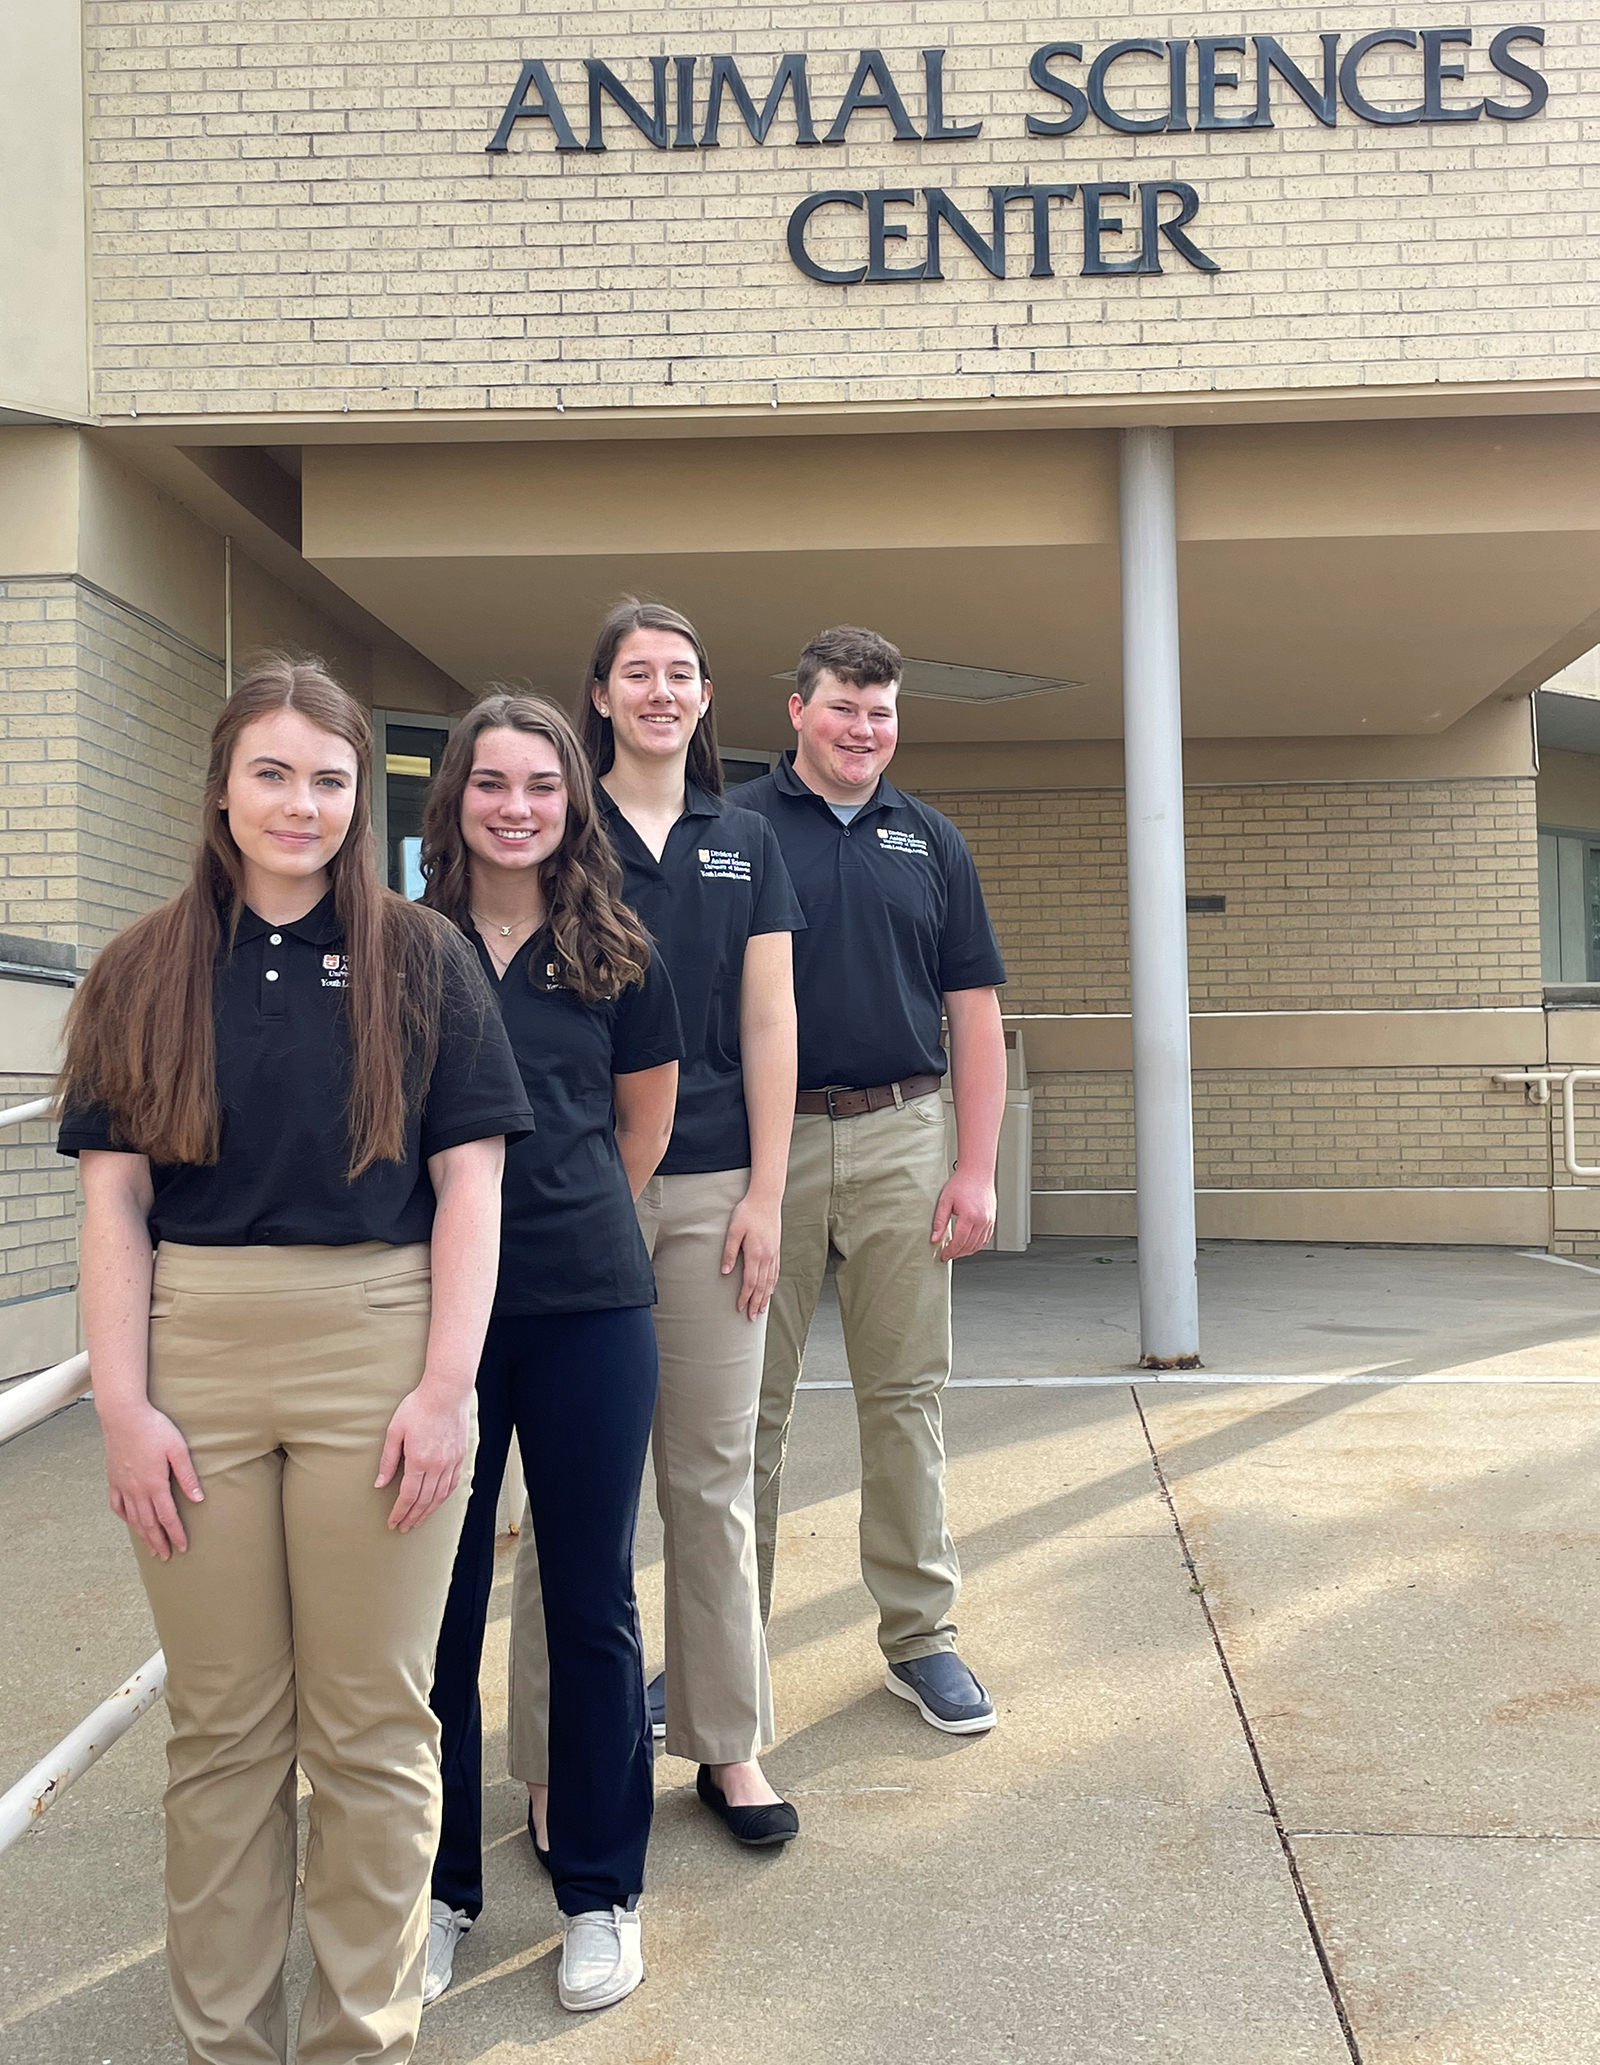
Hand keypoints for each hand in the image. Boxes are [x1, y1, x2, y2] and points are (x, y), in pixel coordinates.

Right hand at [101, 1403, 202, 1560]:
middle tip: (165, 1557)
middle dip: (159, 1541)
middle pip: (149, 1523)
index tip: (183, 1548)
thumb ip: (187, 1475)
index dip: (176, 1534)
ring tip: (150, 1547)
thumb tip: (198, 1498)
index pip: (168, 1517)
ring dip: (143, 1534)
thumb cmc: (154, 1428)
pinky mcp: (113, 1478)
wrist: (123, 1415)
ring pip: (133, 1518)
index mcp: (154, 1484)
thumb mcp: (177, 1448)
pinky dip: (125, 1517)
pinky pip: (117, 1505)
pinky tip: (131, 1522)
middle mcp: (136, 1490)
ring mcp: (122, 1485)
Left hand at [376, 1382, 471, 1531]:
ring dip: (428, 1512)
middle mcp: (438, 1465)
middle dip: (412, 1517)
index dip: (400, 1512)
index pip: (408, 1496)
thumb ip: (388, 1460)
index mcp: (419, 1460)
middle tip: (403, 1527)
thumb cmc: (419, 1407)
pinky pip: (453, 1484)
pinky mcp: (461, 1456)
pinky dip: (443, 1498)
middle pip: (424, 1501)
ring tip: (418, 1521)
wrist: (447, 1392)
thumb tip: (380, 1483)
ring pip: (440, 1496)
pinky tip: (437, 1502)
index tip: (393, 1522)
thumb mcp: (394, 1431)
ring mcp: (451, 1462)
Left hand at [721, 1189, 782, 1320]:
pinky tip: (770, 1289)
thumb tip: (725, 1271)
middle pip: (762, 1286)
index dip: (745, 1297)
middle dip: (756, 1303)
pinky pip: (775, 1271)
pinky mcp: (776, 1249)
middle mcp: (767, 1256)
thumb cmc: (748, 1212)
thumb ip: (729, 1252)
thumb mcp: (733, 1230)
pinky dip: (773, 1284)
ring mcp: (773, 1253)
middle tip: (752, 1317)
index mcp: (756, 1254)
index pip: (750, 1282)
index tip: (740, 1308)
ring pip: (770, 1281)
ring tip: (762, 1309)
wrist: (766, 1199)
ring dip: (765, 1297)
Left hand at [930, 1166, 996, 1259]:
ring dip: (966, 1251)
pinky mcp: (992, 1220)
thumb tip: (935, 1238)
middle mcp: (982, 1220)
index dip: (950, 1252)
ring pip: (978, 1245)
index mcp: (969, 1216)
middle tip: (948, 1255)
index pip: (959, 1242)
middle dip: (957, 1253)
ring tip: (956, 1250)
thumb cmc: (962, 1183)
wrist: (977, 1173)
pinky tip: (967, 1244)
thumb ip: (939, 1222)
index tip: (944, 1255)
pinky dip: (976, 1245)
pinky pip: (985, 1239)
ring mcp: (989, 1221)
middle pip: (969, 1246)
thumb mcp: (945, 1201)